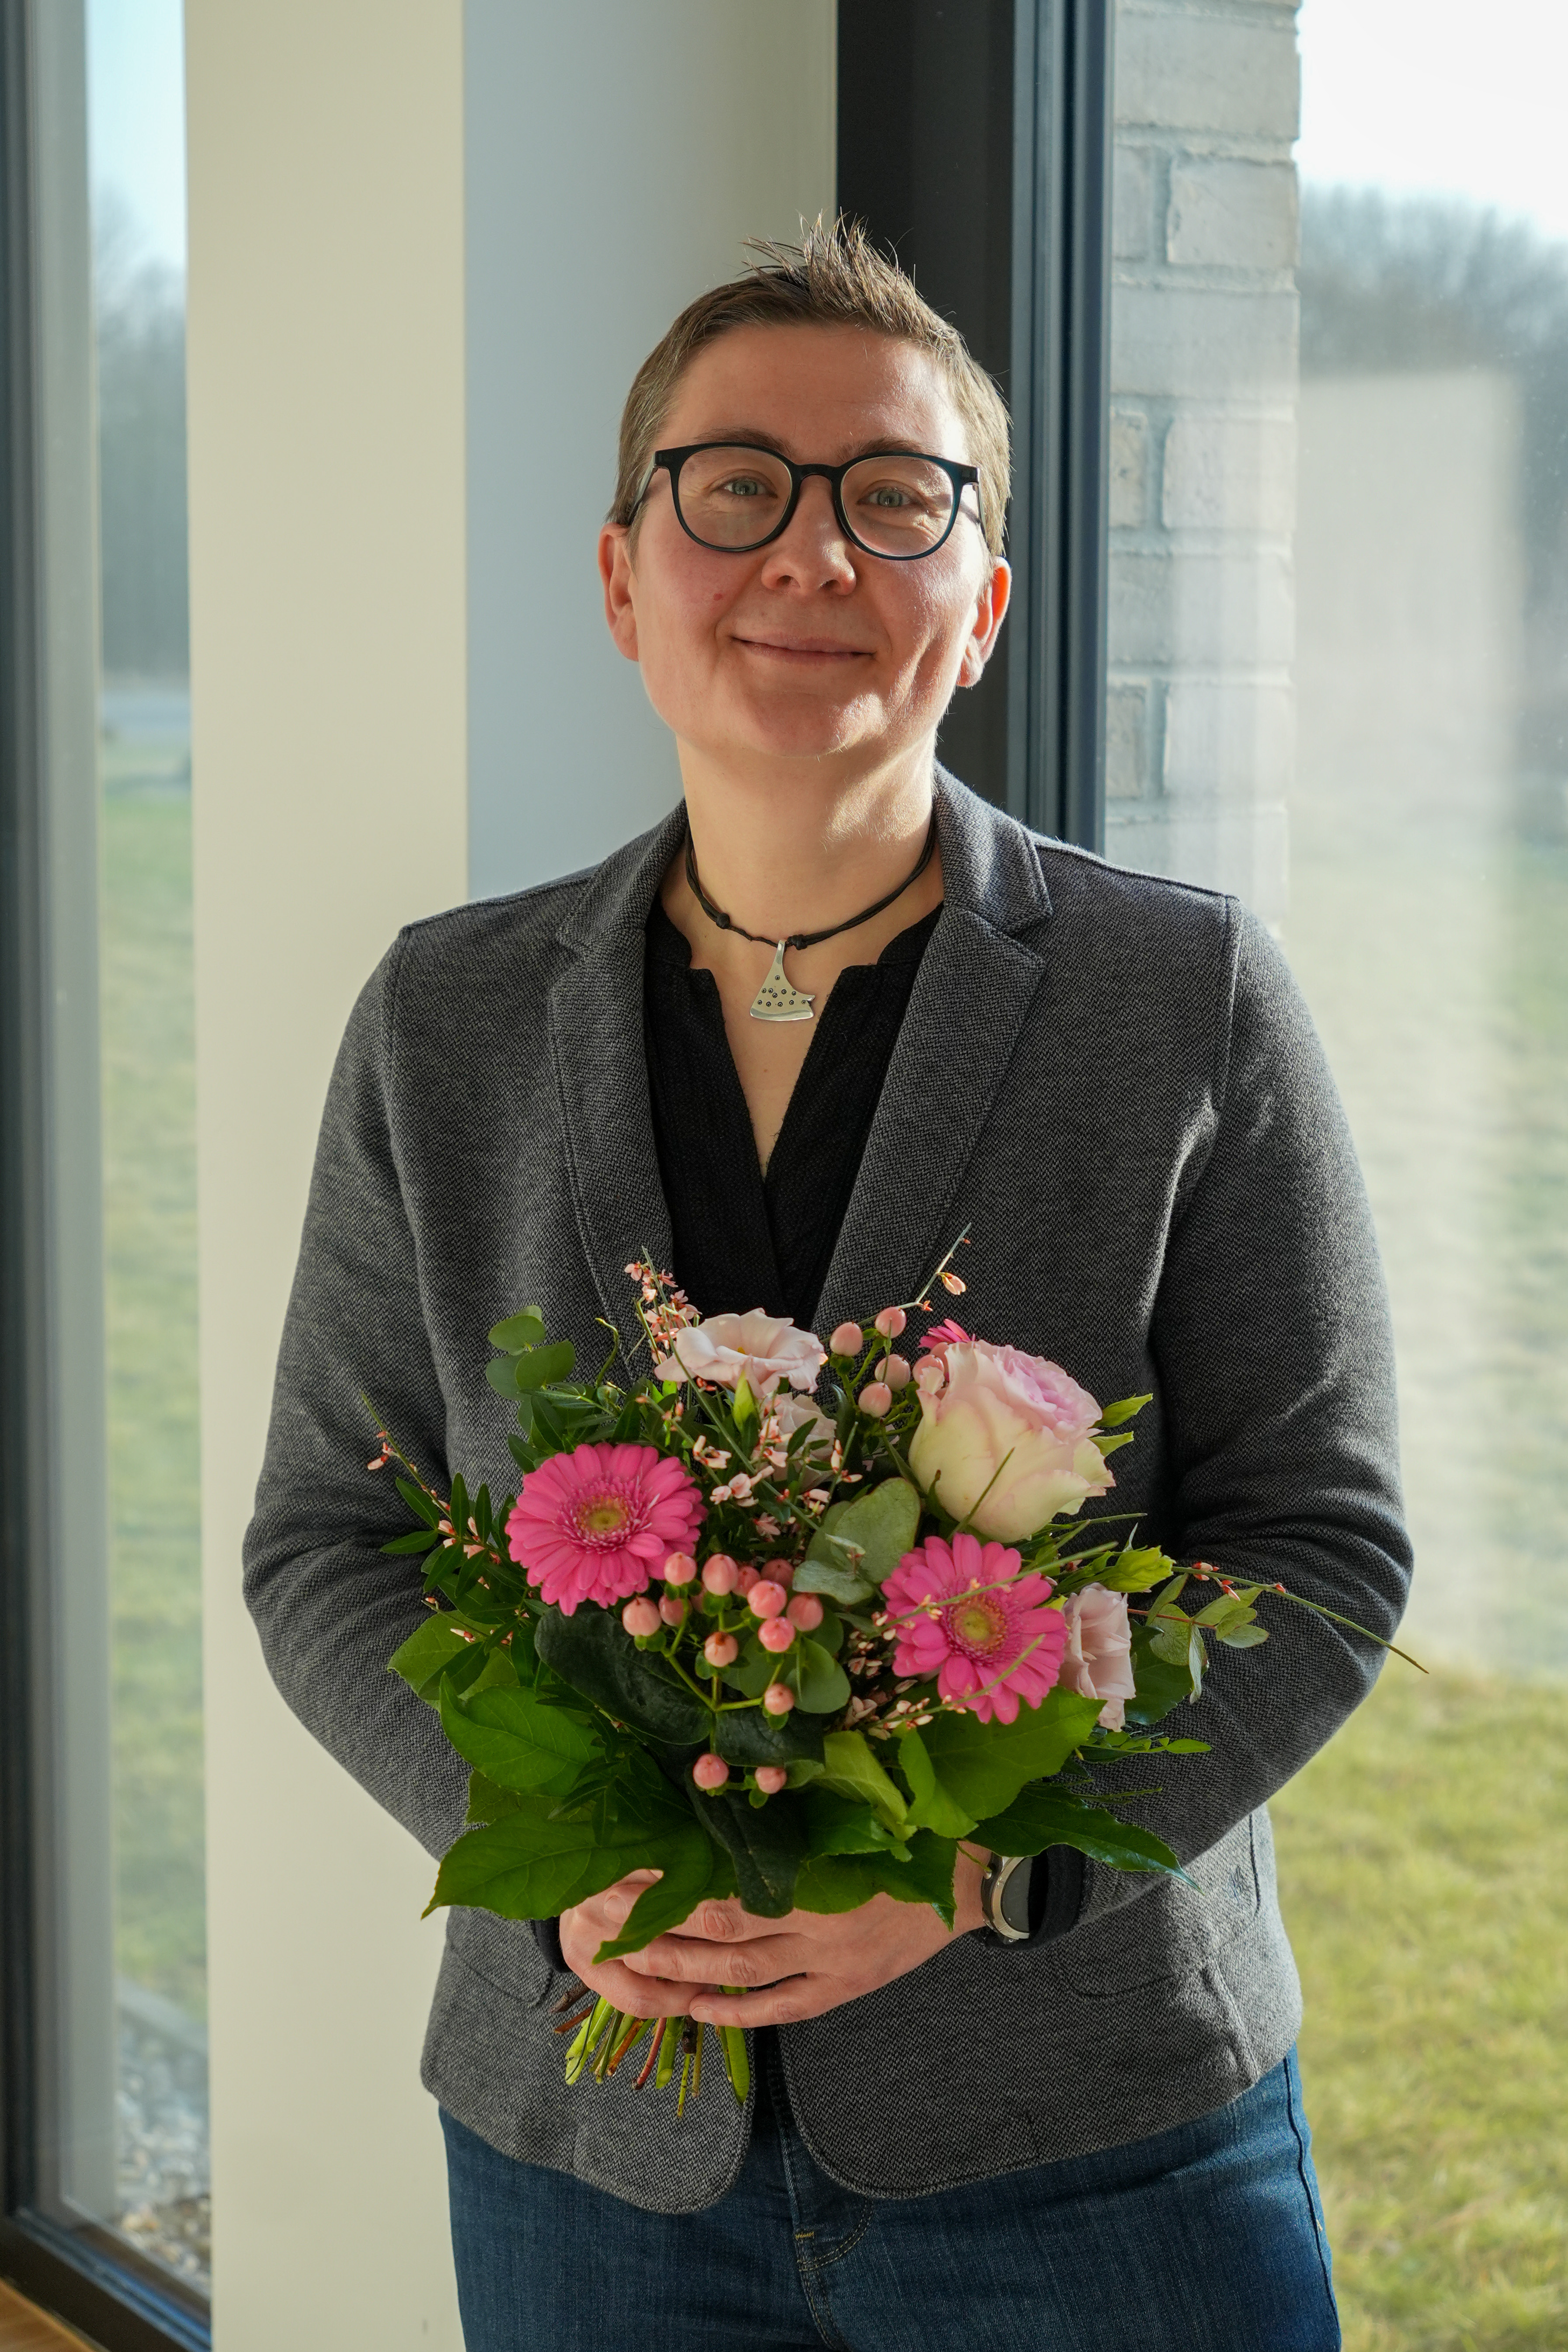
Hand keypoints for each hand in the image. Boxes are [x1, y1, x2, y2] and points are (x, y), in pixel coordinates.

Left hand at [562, 1849, 986, 2030]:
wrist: (971, 1873)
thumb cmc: (902, 1828)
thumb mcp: (847, 1811)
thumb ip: (787, 1819)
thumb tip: (716, 1804)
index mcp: (816, 1867)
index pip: (723, 1878)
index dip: (668, 1879)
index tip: (622, 1868)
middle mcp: (819, 1918)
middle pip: (721, 1930)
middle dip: (659, 1926)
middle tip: (606, 1919)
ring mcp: (834, 1959)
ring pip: (745, 1973)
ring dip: (685, 1971)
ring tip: (636, 1962)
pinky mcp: (849, 1986)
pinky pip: (785, 2007)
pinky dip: (740, 2014)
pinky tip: (699, 2011)